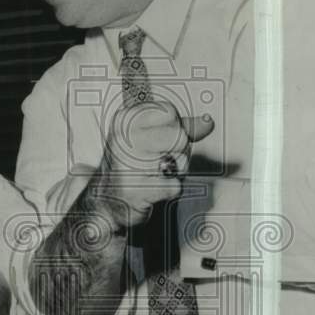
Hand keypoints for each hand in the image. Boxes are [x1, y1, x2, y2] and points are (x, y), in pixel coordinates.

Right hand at [97, 102, 213, 226]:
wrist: (107, 202)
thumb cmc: (130, 168)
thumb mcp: (151, 139)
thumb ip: (181, 127)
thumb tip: (207, 122)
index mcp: (124, 120)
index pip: (169, 112)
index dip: (172, 128)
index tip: (157, 140)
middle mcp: (123, 138)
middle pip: (179, 136)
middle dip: (176, 152)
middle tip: (156, 162)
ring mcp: (129, 163)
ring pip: (180, 160)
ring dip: (174, 172)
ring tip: (153, 175)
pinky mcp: (139, 188)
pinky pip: (175, 186)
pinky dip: (169, 191)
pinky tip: (152, 189)